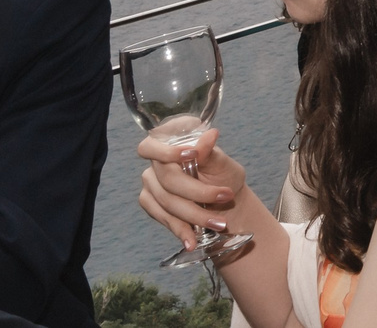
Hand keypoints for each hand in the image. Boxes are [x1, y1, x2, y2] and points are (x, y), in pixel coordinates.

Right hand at [136, 124, 244, 252]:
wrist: (224, 202)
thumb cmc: (224, 176)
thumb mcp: (223, 163)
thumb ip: (211, 153)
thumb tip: (210, 135)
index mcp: (171, 144)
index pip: (152, 146)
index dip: (167, 152)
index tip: (191, 155)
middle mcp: (156, 163)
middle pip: (167, 179)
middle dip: (198, 192)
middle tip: (226, 198)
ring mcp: (150, 184)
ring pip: (166, 202)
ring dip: (194, 215)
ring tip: (219, 223)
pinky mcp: (151, 203)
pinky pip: (163, 217)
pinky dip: (181, 229)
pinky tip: (192, 240)